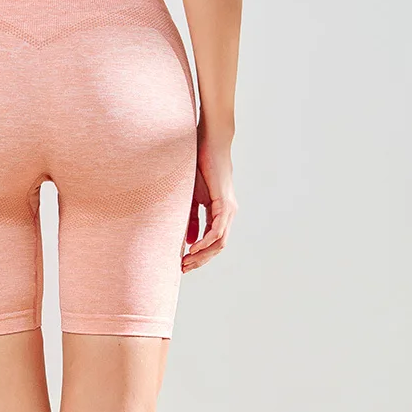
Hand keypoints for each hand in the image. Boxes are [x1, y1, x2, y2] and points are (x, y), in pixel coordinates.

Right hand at [183, 144, 236, 272]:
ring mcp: (229, 209)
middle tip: (183, 268)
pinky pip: (217, 230)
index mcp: (220, 213)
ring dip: (202, 255)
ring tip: (186, 261)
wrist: (210, 143)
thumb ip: (191, 220)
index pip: (212, 242)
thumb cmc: (200, 165)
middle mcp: (228, 214)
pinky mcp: (225, 203)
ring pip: (219, 242)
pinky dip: (205, 241)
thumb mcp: (191, 198)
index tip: (182, 263)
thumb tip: (190, 241)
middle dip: (200, 260)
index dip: (198, 255)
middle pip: (217, 247)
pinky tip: (193, 247)